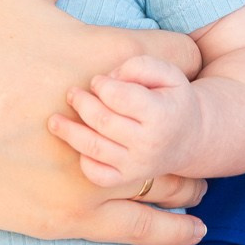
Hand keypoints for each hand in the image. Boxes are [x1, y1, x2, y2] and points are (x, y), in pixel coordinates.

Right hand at [0, 0, 208, 244]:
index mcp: (104, 56)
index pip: (185, 58)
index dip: (182, 57)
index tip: (168, 60)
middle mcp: (109, 121)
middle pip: (186, 120)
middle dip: (185, 112)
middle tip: (177, 108)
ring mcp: (91, 175)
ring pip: (174, 177)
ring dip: (185, 164)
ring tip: (184, 157)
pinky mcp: (70, 216)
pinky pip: (143, 228)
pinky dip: (174, 226)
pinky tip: (192, 223)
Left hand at [49, 54, 198, 185]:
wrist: (190, 138)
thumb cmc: (171, 99)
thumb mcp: (169, 73)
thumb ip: (140, 66)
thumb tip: (108, 79)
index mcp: (161, 114)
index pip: (120, 97)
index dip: (102, 85)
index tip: (98, 81)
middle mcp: (148, 143)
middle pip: (102, 121)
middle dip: (81, 103)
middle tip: (73, 93)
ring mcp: (137, 165)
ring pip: (94, 148)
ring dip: (69, 131)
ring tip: (54, 120)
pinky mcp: (126, 178)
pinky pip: (96, 174)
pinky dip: (82, 159)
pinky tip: (78, 144)